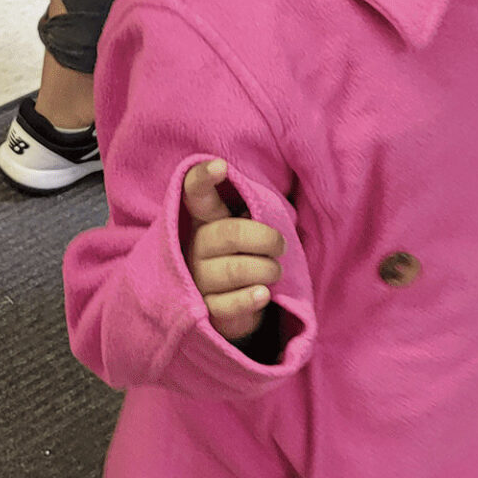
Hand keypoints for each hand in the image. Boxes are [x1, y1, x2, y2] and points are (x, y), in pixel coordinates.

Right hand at [182, 159, 285, 341]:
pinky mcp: (206, 310)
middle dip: (265, 238)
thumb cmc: (242, 256)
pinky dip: (251, 298)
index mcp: (205, 220)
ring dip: (266, 270)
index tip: (220, 166)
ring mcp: (197, 279)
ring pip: (236, 270)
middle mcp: (195, 247)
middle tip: (281, 245)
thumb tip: (269, 214)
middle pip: (230, 234)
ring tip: (275, 272)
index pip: (196, 193)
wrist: (226, 305)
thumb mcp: (244, 229)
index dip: (204, 178)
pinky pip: (230, 304)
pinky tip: (264, 294)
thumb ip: (253, 213)